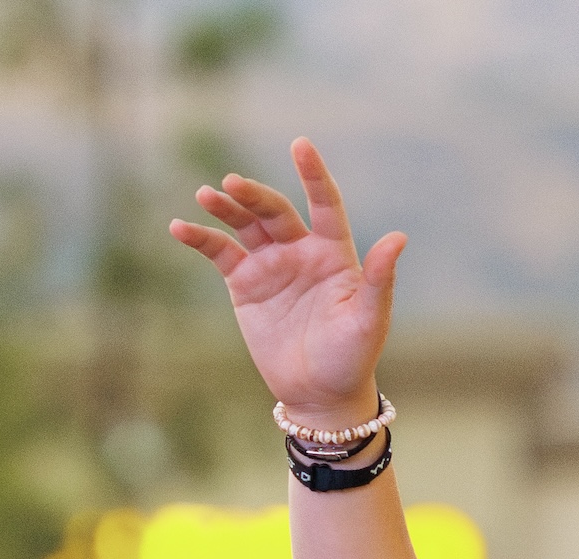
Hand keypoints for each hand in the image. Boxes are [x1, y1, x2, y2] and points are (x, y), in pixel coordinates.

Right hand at [169, 138, 404, 429]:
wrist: (318, 392)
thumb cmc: (351, 356)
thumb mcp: (368, 319)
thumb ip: (378, 278)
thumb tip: (398, 238)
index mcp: (334, 252)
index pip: (324, 203)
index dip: (313, 175)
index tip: (300, 145)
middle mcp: (301, 251)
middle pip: (275, 211)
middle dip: (254, 195)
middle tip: (230, 184)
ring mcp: (271, 266)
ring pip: (246, 226)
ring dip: (225, 209)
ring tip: (206, 195)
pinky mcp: (245, 285)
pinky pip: (220, 254)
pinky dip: (201, 239)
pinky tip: (179, 227)